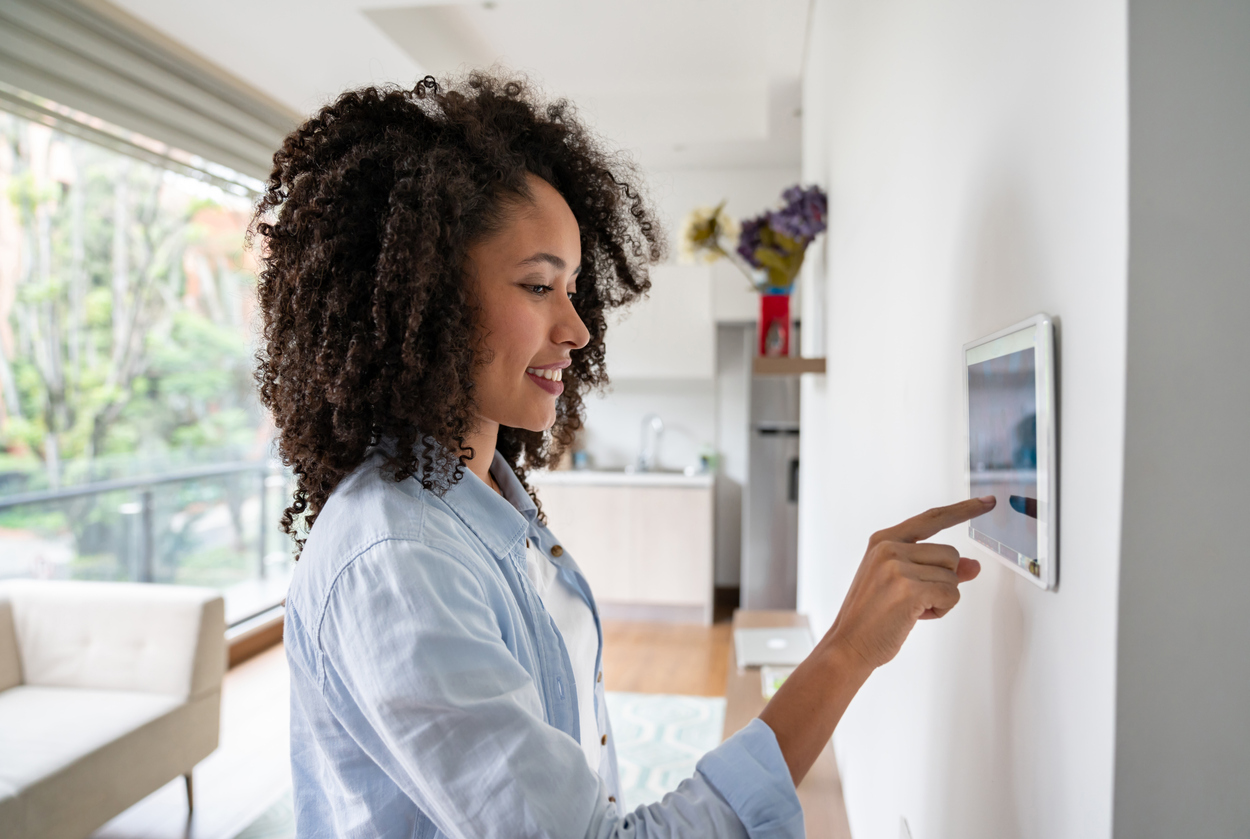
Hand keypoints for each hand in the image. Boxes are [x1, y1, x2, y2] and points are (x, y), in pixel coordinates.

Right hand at [826, 497, 994, 669]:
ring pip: (953, 576)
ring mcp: (897, 566)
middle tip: (913, 599)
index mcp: (883, 540)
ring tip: (911, 609)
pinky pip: (951, 595)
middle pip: (950, 554)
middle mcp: (889, 547)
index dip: (963, 510)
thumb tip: (973, 566)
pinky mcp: (909, 588)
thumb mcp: (901, 583)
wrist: (848, 644)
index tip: (987, 502)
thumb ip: (935, 569)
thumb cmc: (872, 616)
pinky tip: (915, 617)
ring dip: (942, 597)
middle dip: (943, 581)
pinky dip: (941, 610)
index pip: (932, 519)